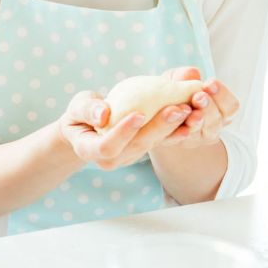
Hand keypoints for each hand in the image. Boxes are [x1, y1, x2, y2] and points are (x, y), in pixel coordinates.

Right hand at [56, 88, 189, 170]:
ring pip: (152, 144)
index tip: (139, 113)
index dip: (124, 132)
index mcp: (89, 150)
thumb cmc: (79, 115)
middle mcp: (112, 160)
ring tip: (188, 109)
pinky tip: (190, 118)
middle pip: (137, 146)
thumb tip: (103, 114)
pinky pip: (159, 141)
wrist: (87, 128)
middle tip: (176, 109)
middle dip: (158, 128)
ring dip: (172, 128)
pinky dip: (175, 129)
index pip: (107, 146)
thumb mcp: (76, 108)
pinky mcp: (142, 150)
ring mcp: (129, 157)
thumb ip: (87, 109)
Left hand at [153, 67, 239, 148]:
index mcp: (219, 111)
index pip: (231, 107)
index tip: (210, 83)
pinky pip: (178, 140)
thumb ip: (186, 77)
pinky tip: (175, 124)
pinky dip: (177, 133)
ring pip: (201, 133)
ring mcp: (195, 138)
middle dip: (208, 108)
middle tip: (199, 97)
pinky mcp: (176, 143)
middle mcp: (211, 127)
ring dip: (196, 122)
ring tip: (188, 111)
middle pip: (217, 122)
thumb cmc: (173, 92)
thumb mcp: (179, 80)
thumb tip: (193, 73)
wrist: (154, 111)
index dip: (223, 96)